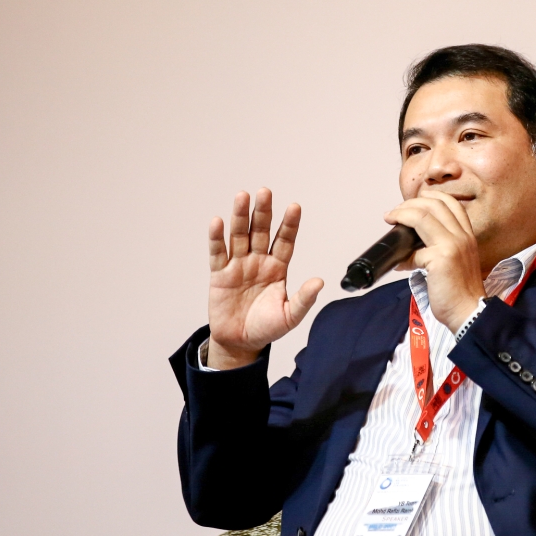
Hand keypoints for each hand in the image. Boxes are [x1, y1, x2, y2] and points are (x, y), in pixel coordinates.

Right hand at [206, 188, 323, 369]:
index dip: (289, 224)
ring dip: (240, 216)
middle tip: (265, 191)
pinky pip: (218, 253)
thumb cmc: (266, 328)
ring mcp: (238, 265)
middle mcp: (258, 261)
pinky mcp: (219, 274)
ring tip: (242, 196)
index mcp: (278, 268)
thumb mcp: (290, 316)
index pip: (285, 241)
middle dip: (263, 212)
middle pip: (261, 231)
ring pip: (239, 235)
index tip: (294, 206)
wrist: (241, 343)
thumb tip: (319, 282)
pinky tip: (218, 222)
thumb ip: (304, 299)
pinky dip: (217, 238)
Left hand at [384, 191, 484, 333]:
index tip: (413, 203)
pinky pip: (414, 250)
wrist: (470, 312)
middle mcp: (462, 237)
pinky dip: (403, 255)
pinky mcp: (441, 259)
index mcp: (467, 236)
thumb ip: (436, 251)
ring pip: (423, 216)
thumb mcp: (455, 263)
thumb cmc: (461, 293)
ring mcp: (453, 246)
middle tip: (395, 212)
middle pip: (435, 204)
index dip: (429, 198)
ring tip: (391, 219)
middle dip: (410, 203)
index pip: (451, 204)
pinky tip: (400, 263)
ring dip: (402, 214)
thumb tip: (409, 251)